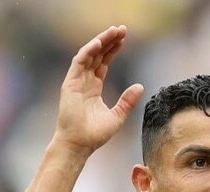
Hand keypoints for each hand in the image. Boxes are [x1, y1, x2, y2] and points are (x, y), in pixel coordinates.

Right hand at [54, 25, 144, 156]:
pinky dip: (89, 51)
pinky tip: (99, 43)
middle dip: (109, 41)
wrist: (79, 144)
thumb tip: (140, 86)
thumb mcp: (117, 116)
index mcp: (94, 88)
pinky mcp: (70, 84)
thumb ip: (127, 101)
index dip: (113, 50)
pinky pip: (79, 62)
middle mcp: (84, 81)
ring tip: (113, 31)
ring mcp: (76, 81)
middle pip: (98, 55)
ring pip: (89, 55)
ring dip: (100, 42)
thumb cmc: (95, 134)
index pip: (104, 63)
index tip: (124, 39)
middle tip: (122, 29)